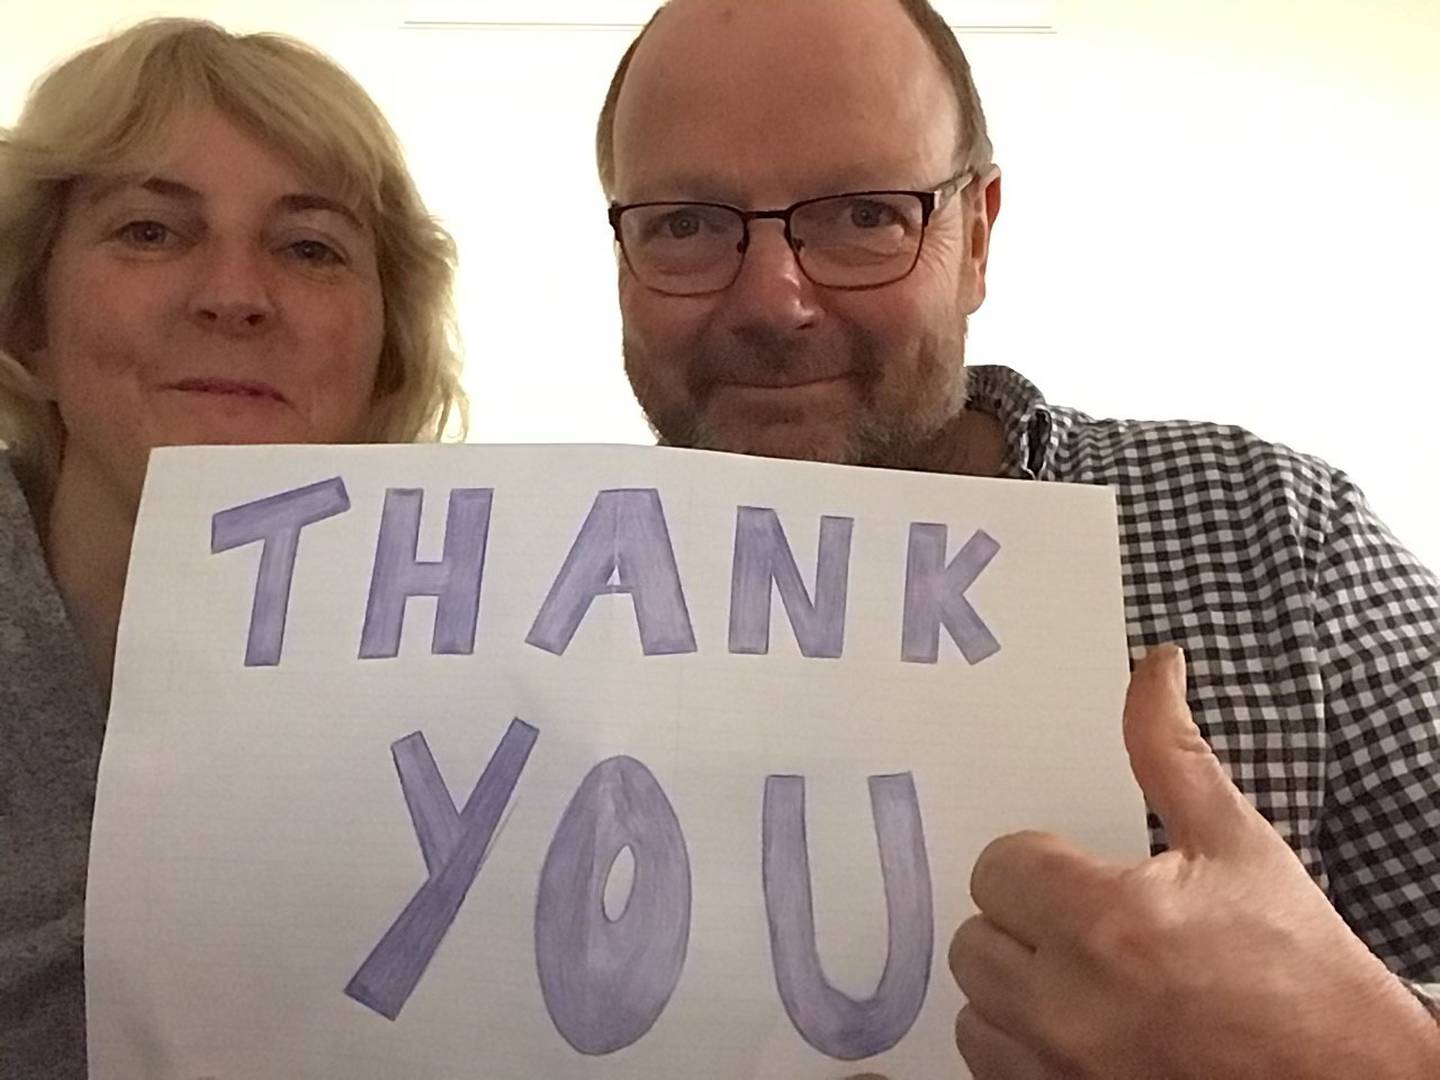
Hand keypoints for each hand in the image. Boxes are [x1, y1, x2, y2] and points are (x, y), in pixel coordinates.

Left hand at [948, 646, 1439, 1078]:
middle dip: (1022, 920)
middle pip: (973, 936)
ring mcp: (1060, 1068)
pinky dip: (1018, 1045)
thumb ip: (1171, 753)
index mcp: (1108, 921)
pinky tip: (1077, 1027)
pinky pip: (989, 1065)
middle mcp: (1070, 1003)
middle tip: (1087, 926)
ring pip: (974, 1005)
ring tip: (1084, 979)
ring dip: (1014, 986)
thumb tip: (1153, 665)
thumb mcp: (1239, 844)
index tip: (1082, 876)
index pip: (998, 865)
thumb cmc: (1301, 968)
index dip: (1039, 864)